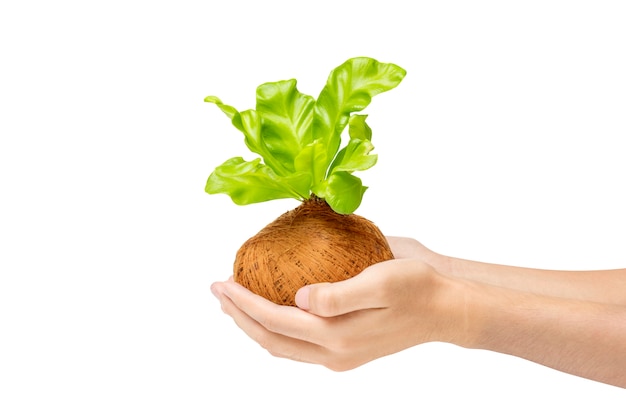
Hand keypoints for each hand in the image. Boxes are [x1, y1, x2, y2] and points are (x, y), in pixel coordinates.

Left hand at [210, 255, 463, 370]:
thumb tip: (298, 298)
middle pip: (271, 340)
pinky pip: (300, 345)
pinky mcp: (347, 351)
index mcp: (338, 335)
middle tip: (219, 291)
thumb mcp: (381, 281)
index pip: (275, 320)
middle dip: (240, 317)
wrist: (446, 310)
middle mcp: (334, 353)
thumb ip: (338, 294)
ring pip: (283, 347)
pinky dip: (277, 330)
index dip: (244, 303)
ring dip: (255, 326)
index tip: (222, 283)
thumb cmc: (417, 288)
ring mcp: (340, 356)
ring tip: (236, 303)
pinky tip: (274, 312)